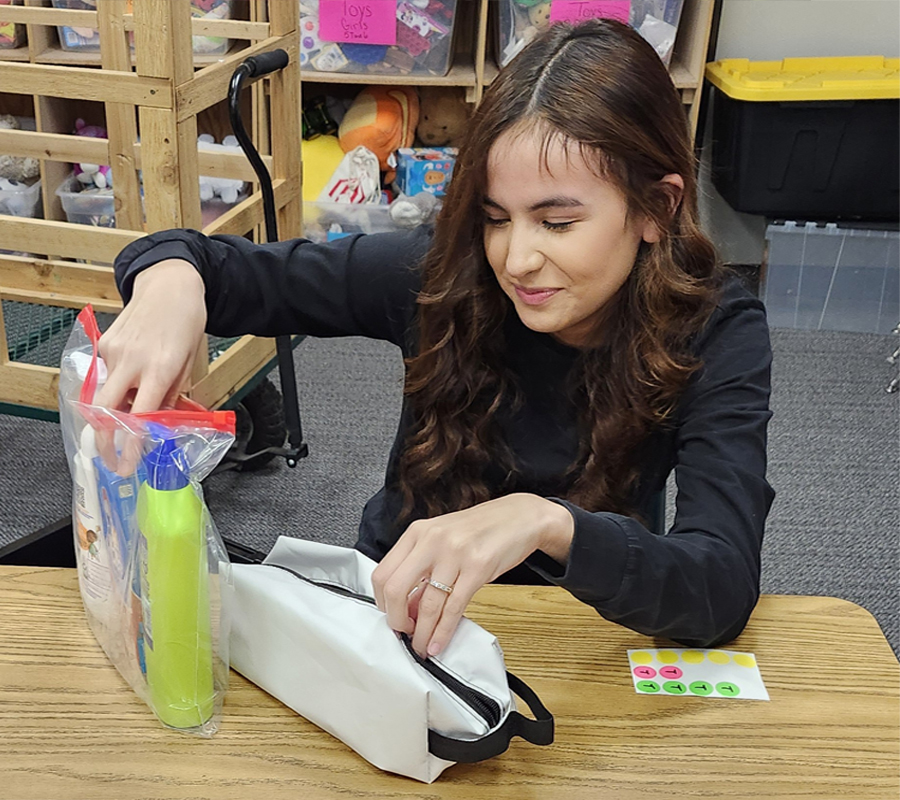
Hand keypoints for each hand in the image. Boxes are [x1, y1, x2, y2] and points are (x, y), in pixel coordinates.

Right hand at [93, 259, 205, 470]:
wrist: (170, 285)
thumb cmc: (187, 324)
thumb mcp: (188, 362)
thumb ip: (172, 394)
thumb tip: (159, 425)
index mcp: (161, 368)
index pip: (139, 416)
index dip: (131, 443)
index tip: (127, 463)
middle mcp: (133, 361)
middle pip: (105, 410)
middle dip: (104, 439)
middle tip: (111, 457)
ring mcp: (114, 351)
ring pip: (105, 393)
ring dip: (113, 409)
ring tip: (132, 407)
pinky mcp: (104, 343)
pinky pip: (106, 374)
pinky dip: (117, 383)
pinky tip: (133, 372)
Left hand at [371, 493, 573, 657]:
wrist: (520, 516)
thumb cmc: (481, 529)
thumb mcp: (444, 539)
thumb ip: (423, 568)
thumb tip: (409, 608)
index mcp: (417, 532)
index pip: (382, 573)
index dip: (383, 603)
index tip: (392, 618)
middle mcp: (431, 540)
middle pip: (396, 588)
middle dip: (396, 620)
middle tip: (404, 634)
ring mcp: (454, 553)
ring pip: (428, 604)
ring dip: (422, 633)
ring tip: (422, 648)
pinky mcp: (478, 568)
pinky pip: (454, 607)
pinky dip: (443, 631)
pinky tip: (439, 643)